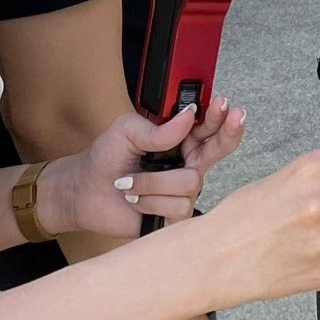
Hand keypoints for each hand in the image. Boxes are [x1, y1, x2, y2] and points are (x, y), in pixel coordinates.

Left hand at [39, 96, 245, 238]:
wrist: (84, 192)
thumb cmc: (106, 158)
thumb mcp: (127, 131)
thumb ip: (158, 128)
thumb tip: (189, 116)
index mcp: (179, 139)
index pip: (207, 125)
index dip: (219, 115)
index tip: (222, 103)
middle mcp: (187, 163)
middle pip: (220, 149)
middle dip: (228, 133)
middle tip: (235, 116)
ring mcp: (183, 190)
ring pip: (190, 182)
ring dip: (153, 182)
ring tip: (129, 183)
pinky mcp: (175, 216)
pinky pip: (178, 206)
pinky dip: (150, 201)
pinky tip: (136, 200)